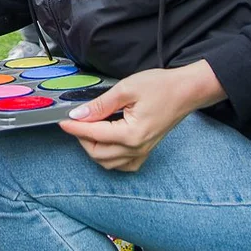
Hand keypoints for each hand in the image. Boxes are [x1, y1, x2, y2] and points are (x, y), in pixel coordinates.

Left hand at [58, 60, 225, 171]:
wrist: (187, 91)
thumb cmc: (161, 86)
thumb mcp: (126, 89)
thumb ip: (100, 105)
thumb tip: (78, 114)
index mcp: (131, 134)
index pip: (93, 134)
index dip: (74, 127)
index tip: (62, 121)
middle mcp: (136, 149)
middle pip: (98, 153)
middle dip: (82, 138)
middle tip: (76, 121)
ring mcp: (142, 152)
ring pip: (108, 163)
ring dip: (93, 148)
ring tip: (89, 129)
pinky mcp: (146, 151)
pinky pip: (123, 165)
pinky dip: (109, 158)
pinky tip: (106, 142)